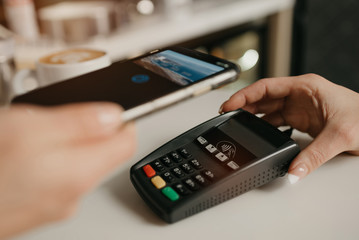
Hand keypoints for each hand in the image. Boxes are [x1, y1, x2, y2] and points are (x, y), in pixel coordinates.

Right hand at [0, 103, 135, 238]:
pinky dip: (45, 160)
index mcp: (79, 172)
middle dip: (87, 130)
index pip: (126, 142)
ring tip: (31, 132)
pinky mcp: (34, 207)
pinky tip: (19, 154)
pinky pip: (53, 177)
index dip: (125, 119)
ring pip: (75, 164)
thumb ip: (81, 122)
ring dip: (63, 143)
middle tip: (58, 115)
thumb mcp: (30, 128)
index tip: (114, 105)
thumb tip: (115, 116)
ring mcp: (53, 205)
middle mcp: (71, 194)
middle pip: (101, 153)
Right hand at [220, 74, 358, 182]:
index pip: (266, 87)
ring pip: (268, 110)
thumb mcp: (340, 136)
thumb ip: (314, 156)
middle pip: (263, 98)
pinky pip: (276, 122)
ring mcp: (299, 108)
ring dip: (252, 117)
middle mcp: (300, 95)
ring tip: (236, 125)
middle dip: (243, 105)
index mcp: (305, 87)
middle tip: (226, 116)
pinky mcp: (301, 120)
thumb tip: (294, 171)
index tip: (230, 104)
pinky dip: (264, 127)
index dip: (245, 94)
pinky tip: (257, 133)